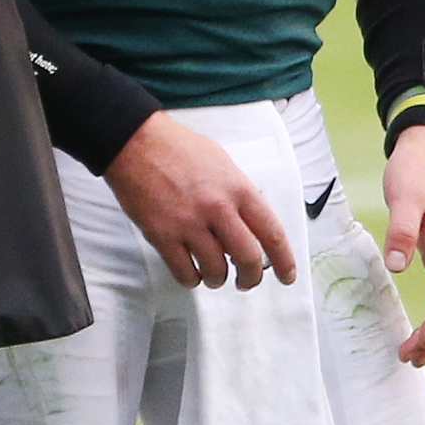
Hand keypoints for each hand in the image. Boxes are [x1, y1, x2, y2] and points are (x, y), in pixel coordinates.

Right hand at [105, 112, 297, 289]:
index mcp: (238, 188)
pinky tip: (192, 271)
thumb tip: (250, 223)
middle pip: (248, 259)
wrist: (137, 142)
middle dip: (251, 278)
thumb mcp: (222, 162)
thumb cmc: (179, 148)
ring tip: (215, 275)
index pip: (272, 233)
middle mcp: (218, 208)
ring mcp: (189, 224)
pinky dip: (192, 279)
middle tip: (247, 282)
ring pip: (216, 271)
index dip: (284, 261)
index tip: (287, 275)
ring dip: (218, 279)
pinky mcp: (163, 236)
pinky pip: (185, 274)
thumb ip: (239, 193)